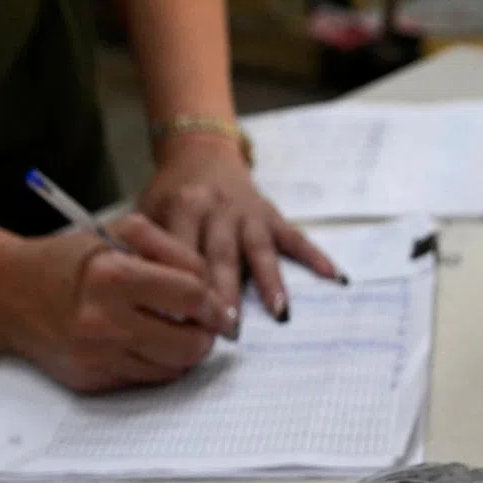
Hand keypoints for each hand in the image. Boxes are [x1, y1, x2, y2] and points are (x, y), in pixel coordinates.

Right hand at [0, 213, 230, 392]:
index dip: (214, 304)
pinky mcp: (94, 379)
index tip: (218, 308)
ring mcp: (98, 355)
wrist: (12, 292)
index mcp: (112, 276)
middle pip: (190, 344)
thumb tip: (216, 295)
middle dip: (205, 335)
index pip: (191, 296)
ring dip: (184, 352)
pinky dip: (157, 364)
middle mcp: (104, 320)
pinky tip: (146, 344)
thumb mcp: (122, 234)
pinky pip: (148, 380)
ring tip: (172, 332)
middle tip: (202, 325)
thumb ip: (176, 253)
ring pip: (174, 368)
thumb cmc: (74, 261)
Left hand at [138, 133, 342, 324]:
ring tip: (280, 312)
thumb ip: (149, 249)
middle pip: (221, 256)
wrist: (200, 153)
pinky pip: (295, 238)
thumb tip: (150, 300)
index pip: (183, 253)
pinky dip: (314, 256)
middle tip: (230, 329)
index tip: (186, 323)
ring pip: (258, 250)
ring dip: (270, 281)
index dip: (185, 287)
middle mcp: (217, 207)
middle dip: (226, 293)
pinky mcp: (272, 215)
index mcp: (183, 207)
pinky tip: (332, 276)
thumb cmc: (172, 196)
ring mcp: (248, 213)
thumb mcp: (149, 212)